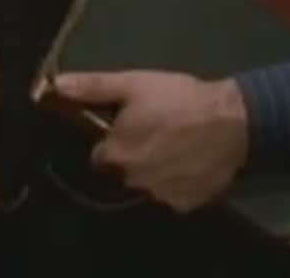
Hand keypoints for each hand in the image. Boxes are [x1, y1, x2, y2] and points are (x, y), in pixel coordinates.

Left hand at [54, 70, 248, 213]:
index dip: (110, 140)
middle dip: (130, 156)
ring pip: (146, 185)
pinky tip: (186, 162)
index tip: (125, 127)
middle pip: (121, 172)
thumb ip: (92, 87)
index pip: (98, 155)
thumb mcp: (133, 84)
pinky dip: (175, 182)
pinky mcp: (186, 205)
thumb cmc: (178, 99)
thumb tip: (55, 85)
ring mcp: (161, 197)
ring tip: (171, 146)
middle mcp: (133, 182)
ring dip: (152, 170)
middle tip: (152, 133)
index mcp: (116, 155)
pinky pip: (171, 196)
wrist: (234, 121)